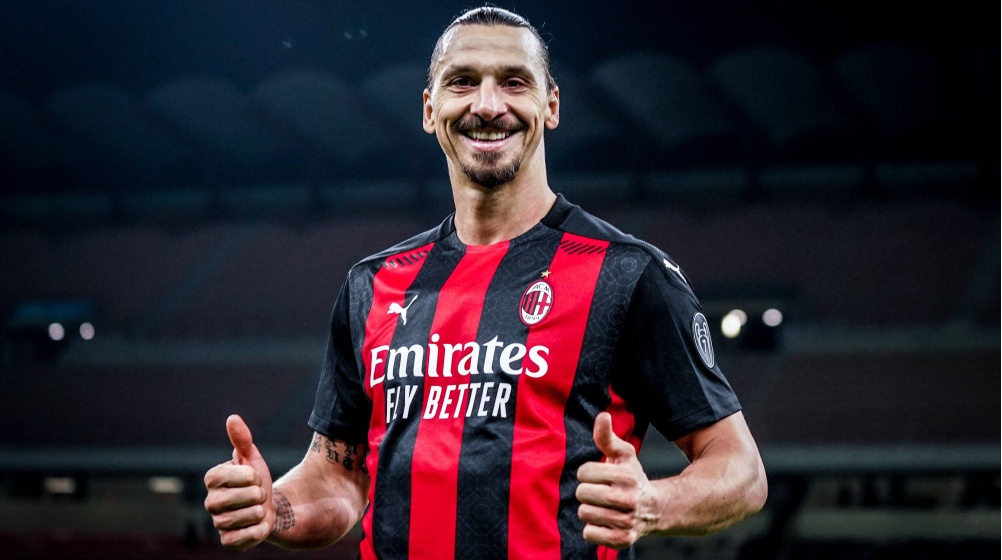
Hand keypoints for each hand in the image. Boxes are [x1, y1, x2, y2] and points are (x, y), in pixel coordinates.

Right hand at [203, 414, 275, 549]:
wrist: (268, 508)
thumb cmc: (256, 480)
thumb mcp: (252, 457)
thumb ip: (242, 439)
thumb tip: (232, 418)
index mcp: (212, 479)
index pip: (231, 475)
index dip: (249, 475)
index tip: (253, 476)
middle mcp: (210, 502)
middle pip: (244, 496)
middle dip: (259, 493)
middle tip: (258, 494)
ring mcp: (218, 523)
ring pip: (249, 515)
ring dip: (261, 511)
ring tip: (258, 508)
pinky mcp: (228, 541)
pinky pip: (248, 536)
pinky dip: (259, 529)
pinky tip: (258, 524)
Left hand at [575, 412, 657, 548]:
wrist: (654, 509)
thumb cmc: (632, 477)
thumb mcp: (623, 454)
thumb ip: (607, 436)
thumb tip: (602, 415)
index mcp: (627, 476)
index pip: (584, 472)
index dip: (588, 472)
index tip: (599, 475)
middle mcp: (628, 499)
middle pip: (582, 493)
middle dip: (587, 491)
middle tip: (600, 491)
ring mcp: (626, 521)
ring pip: (584, 513)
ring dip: (589, 510)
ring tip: (603, 506)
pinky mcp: (622, 540)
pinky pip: (589, 534)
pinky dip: (593, 529)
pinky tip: (604, 521)